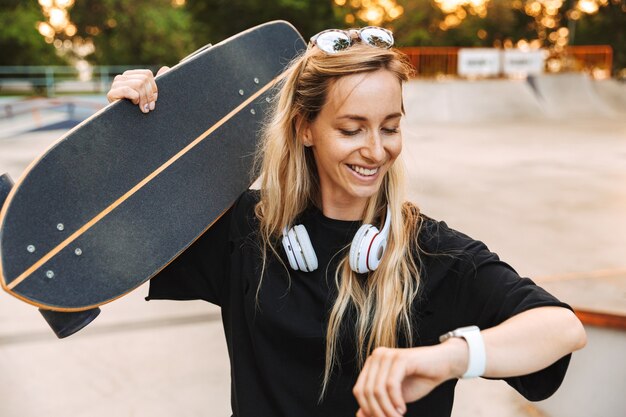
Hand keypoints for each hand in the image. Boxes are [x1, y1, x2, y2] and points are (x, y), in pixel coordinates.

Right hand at [106, 66, 170, 112]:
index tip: (154, 100)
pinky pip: (127, 90)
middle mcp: (121, 77)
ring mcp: (115, 84)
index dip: (153, 88)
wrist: (125, 125)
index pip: (147, 74)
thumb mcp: (148, 96)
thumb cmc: (138, 109)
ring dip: (143, 99)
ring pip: (138, 84)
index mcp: (130, 75)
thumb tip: (166, 68)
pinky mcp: (111, 93)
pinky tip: (134, 104)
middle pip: (143, 80)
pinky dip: (134, 98)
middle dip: (149, 95)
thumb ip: (155, 83)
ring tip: (143, 108)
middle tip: (150, 107)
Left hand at [353, 340, 467, 416]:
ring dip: (387, 410)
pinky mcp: (400, 358)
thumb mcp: (394, 396)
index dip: (367, 409)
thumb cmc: (418, 380)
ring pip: (378, 390)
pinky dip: (396, 401)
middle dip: (377, 412)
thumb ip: (377, 403)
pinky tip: (403, 410)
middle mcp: (376, 356)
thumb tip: (358, 415)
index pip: (358, 391)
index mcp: (371, 364)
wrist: (443, 365)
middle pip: (366, 391)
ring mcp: (387, 355)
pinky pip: (391, 385)